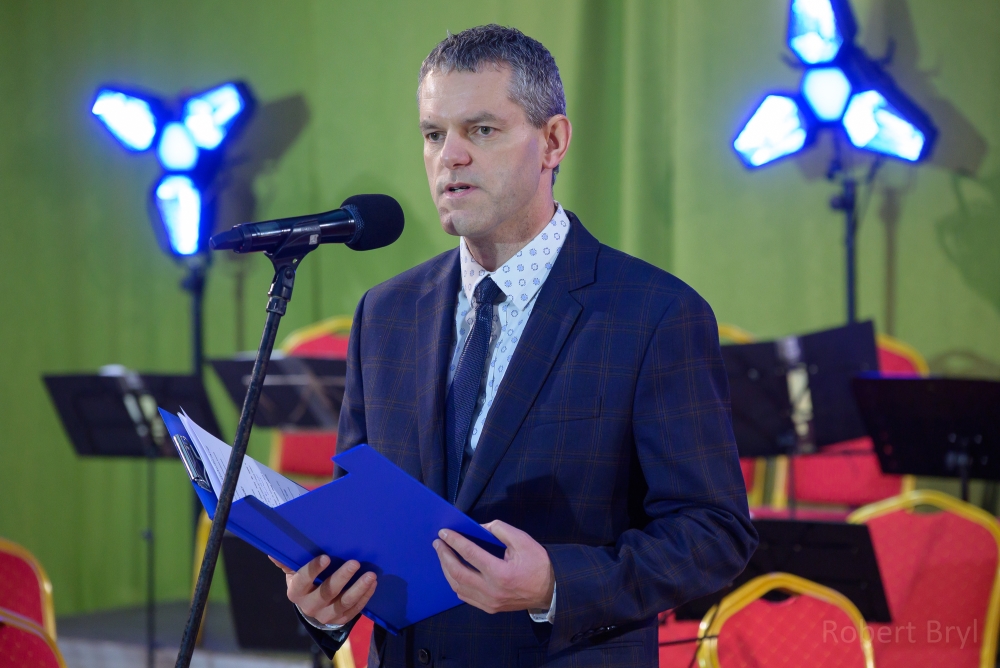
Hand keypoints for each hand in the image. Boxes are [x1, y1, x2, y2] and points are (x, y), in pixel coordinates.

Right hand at [269, 555, 376, 625]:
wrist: (311, 607)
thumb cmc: (305, 582)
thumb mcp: (294, 572)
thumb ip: (288, 562)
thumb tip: (274, 552)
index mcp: (296, 592)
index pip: (303, 580)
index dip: (313, 569)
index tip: (326, 557)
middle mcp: (309, 606)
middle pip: (326, 592)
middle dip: (342, 578)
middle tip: (355, 563)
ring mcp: (326, 615)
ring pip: (344, 603)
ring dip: (358, 589)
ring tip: (371, 575)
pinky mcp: (340, 620)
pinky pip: (354, 610)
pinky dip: (365, 597)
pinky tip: (373, 584)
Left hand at [433, 520, 554, 614]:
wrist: (550, 591)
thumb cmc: (537, 564)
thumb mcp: (523, 540)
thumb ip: (500, 530)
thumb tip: (479, 528)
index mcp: (500, 573)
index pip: (470, 553)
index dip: (455, 541)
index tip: (444, 532)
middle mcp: (491, 590)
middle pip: (458, 572)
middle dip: (444, 556)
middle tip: (437, 543)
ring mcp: (489, 602)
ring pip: (457, 586)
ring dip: (446, 569)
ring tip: (442, 555)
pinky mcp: (489, 608)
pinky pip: (465, 596)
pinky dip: (455, 583)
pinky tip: (453, 572)